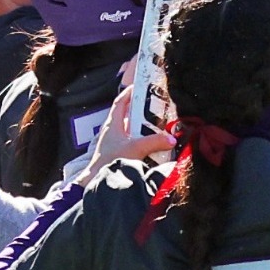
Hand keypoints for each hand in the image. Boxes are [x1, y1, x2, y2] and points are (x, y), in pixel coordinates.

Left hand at [78, 64, 174, 184]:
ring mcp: (115, 143)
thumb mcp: (135, 148)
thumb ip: (155, 142)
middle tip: (157, 108)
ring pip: (132, 130)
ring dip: (144, 128)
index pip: (121, 102)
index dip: (131, 93)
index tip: (142, 86)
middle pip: (129, 115)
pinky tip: (153, 146)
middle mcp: (113, 132)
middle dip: (143, 111)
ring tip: (159, 126)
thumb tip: (171, 139)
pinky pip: (134, 143)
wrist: (97, 182)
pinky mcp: (119, 154)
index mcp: (113, 124)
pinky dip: (143, 142)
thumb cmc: (109, 162)